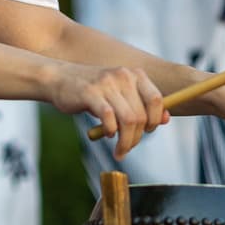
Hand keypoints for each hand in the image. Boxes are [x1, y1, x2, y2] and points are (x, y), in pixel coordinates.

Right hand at [50, 65, 168, 159]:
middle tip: (127, 148)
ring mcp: (106, 84)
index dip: (154, 120)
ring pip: (128, 120)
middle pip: (141, 115)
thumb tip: (165, 119)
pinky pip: (109, 118)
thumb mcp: (119, 93)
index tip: (146, 132)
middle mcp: (123, 76)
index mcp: (134, 74)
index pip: (156, 99)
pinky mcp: (90, 93)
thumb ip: (141, 104)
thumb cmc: (92, 90)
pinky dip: (110, 131)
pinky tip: (106, 134)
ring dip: (126, 141)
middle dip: (137, 138)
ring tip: (119, 150)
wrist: (59, 79)